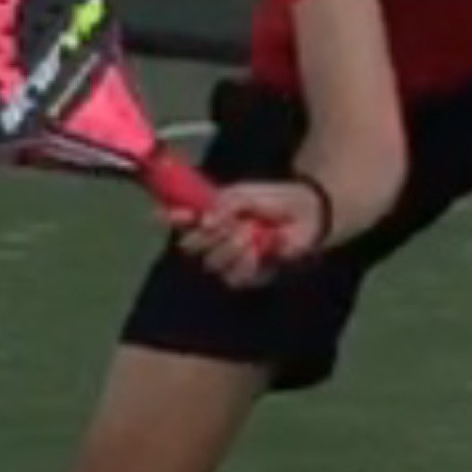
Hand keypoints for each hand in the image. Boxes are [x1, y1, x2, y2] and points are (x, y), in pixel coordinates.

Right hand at [173, 177, 330, 288]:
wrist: (305, 213)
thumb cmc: (273, 199)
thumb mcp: (243, 194)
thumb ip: (221, 203)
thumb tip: (204, 219)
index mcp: (209, 216)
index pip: (180, 221)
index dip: (170, 219)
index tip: (166, 215)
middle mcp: (215, 241)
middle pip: (190, 248)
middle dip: (203, 236)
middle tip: (220, 223)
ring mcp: (231, 260)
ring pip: (212, 263)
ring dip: (228, 247)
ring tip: (248, 232)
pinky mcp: (251, 276)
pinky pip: (235, 277)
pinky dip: (245, 262)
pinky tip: (256, 250)